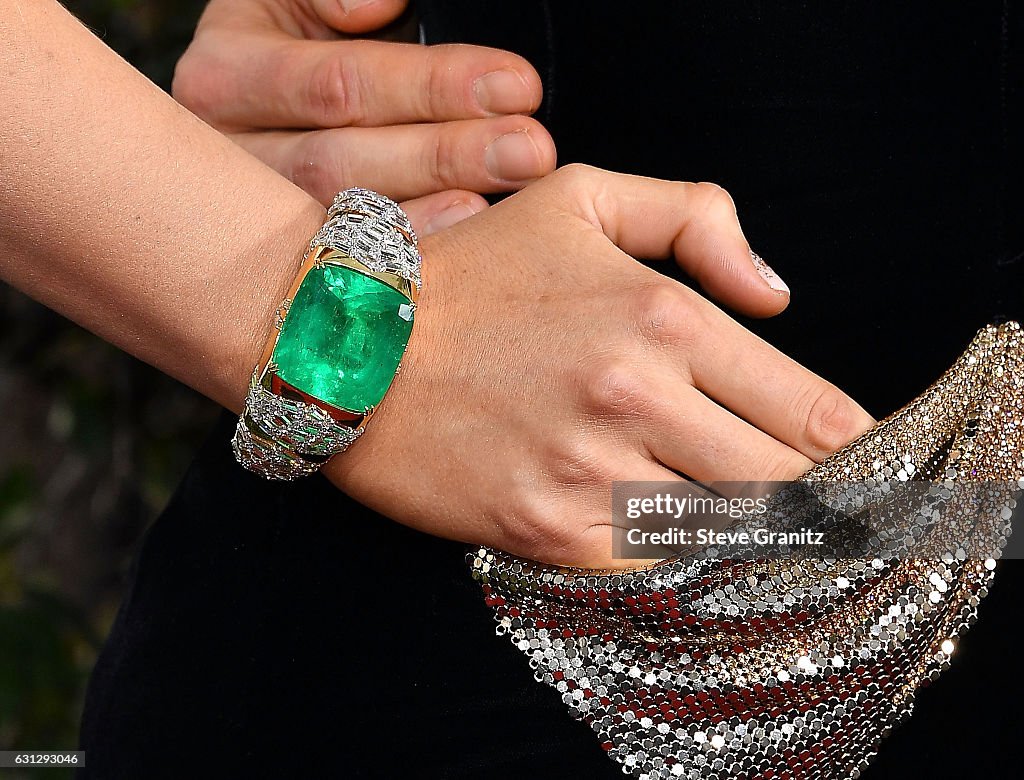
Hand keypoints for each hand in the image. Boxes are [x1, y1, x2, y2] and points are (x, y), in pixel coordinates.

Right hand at [173, 0, 555, 231]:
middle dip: (445, 155)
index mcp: (228, 70)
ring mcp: (254, 216)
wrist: (262, 87)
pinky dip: (412, 253)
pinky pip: (351, 261)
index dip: (430, 87)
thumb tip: (373, 9)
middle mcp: (228, 153)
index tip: (515, 85)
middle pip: (341, 162)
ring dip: (436, 211)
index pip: (340, 83)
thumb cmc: (302, 39)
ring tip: (507, 200)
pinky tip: (465, 244)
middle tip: (529, 151)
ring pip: (344, 221)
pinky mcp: (283, 254)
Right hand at [325, 165, 874, 566]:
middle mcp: (638, 397)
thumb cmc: (471, 273)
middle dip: (814, 500)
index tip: (860, 465)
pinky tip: (667, 538)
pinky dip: (673, 563)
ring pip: (721, 535)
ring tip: (740, 520)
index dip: (854, 447)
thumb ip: (696, 218)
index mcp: (664, 315)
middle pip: (784, 485)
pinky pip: (648, 570)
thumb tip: (775, 296)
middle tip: (819, 507)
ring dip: (744, 534)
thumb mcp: (581, 200)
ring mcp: (590, 472)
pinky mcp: (545, 530)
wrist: (346, 343)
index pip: (812, 410)